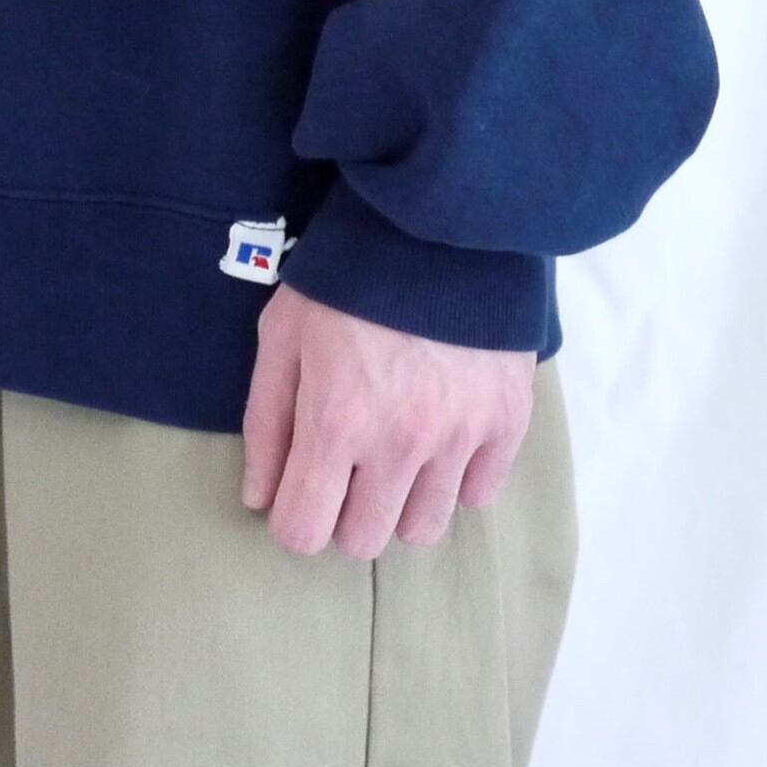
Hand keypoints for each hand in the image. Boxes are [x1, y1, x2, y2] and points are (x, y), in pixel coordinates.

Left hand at [240, 284, 533, 558]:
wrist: (436, 225)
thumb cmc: (344, 279)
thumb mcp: (281, 338)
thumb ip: (266, 424)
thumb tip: (258, 498)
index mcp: (336, 422)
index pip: (305, 532)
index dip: (291, 519)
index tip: (295, 492)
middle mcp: (402, 443)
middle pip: (364, 541)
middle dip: (342, 515)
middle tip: (344, 470)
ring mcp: (462, 435)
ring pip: (425, 528)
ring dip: (400, 504)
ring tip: (393, 455)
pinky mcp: (508, 421)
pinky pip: (481, 494)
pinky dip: (456, 479)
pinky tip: (438, 437)